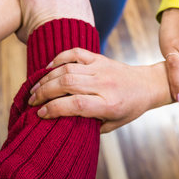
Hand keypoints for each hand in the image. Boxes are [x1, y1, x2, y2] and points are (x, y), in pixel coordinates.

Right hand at [28, 48, 171, 132]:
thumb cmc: (129, 108)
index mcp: (109, 104)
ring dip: (47, 78)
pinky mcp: (99, 58)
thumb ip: (89, 125)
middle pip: (67, 84)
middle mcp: (104, 84)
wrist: (146, 84)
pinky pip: (74, 53)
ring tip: (34, 89)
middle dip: (44, 93)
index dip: (55, 108)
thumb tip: (61, 123)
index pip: (77, 104)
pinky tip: (48, 68)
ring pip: (67, 69)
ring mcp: (101, 68)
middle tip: (31, 101)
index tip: (41, 114)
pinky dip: (58, 58)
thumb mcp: (112, 124)